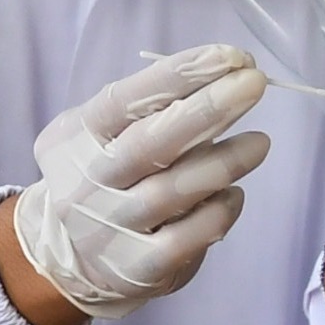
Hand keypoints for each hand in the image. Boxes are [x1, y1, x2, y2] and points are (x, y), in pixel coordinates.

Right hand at [7, 46, 273, 321]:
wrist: (65, 257)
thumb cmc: (100, 175)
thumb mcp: (99, 133)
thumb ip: (146, 110)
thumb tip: (223, 75)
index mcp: (76, 137)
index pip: (124, 100)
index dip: (177, 75)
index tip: (229, 56)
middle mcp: (89, 182)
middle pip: (149, 144)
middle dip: (206, 109)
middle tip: (253, 83)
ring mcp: (112, 228)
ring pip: (172, 192)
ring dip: (223, 162)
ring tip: (260, 142)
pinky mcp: (139, 268)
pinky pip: (187, 238)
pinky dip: (218, 212)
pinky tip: (233, 194)